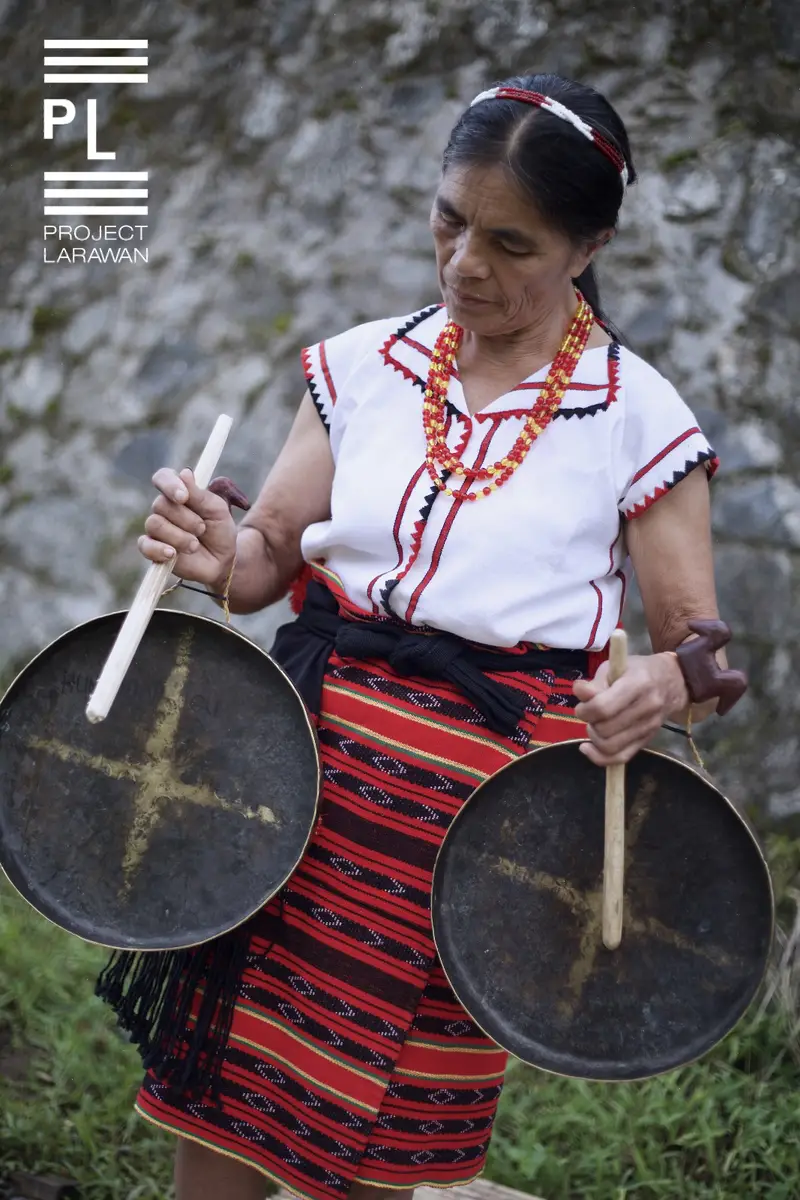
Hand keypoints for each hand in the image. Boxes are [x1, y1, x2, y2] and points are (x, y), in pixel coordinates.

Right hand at [139, 467, 238, 587]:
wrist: (221, 560)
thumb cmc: (219, 530)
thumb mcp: (217, 510)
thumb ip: (199, 494)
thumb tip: (184, 473)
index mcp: (178, 492)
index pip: (163, 477)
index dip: (169, 484)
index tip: (184, 497)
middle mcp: (164, 508)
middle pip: (161, 504)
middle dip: (186, 519)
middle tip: (202, 529)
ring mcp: (157, 528)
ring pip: (155, 524)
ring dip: (179, 537)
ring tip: (194, 545)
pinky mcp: (152, 549)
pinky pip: (145, 545)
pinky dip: (158, 549)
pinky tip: (172, 554)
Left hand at [572, 653, 688, 766]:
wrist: (672, 682)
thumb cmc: (637, 671)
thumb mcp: (615, 667)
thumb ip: (595, 682)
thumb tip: (578, 691)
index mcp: (638, 684)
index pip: (603, 708)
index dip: (585, 711)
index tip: (582, 706)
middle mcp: (647, 707)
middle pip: (606, 729)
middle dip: (589, 723)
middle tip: (589, 713)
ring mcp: (649, 727)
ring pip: (611, 747)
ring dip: (594, 738)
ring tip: (594, 725)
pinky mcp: (647, 741)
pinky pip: (621, 758)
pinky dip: (599, 757)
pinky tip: (588, 748)